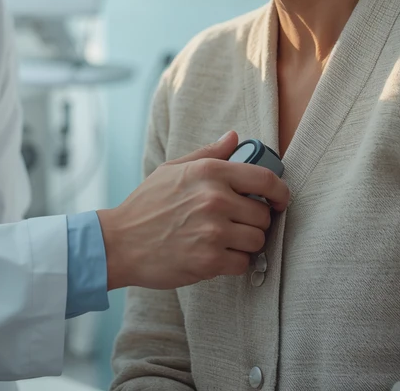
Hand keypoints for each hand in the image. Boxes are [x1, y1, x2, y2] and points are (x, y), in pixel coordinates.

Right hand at [97, 131, 289, 290]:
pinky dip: (234, 263)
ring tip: (225, 241)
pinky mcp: (209, 260)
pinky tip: (217, 256)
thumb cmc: (145, 206)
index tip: (279, 200)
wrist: (119, 243)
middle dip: (255, 222)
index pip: (264, 179)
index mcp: (209, 172)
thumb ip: (208, 154)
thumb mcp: (172, 170)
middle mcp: (214, 199)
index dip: (280, 191)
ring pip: (257, 240)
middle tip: (237, 225)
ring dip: (246, 244)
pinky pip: (243, 263)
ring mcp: (213, 231)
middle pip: (263, 215)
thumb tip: (234, 137)